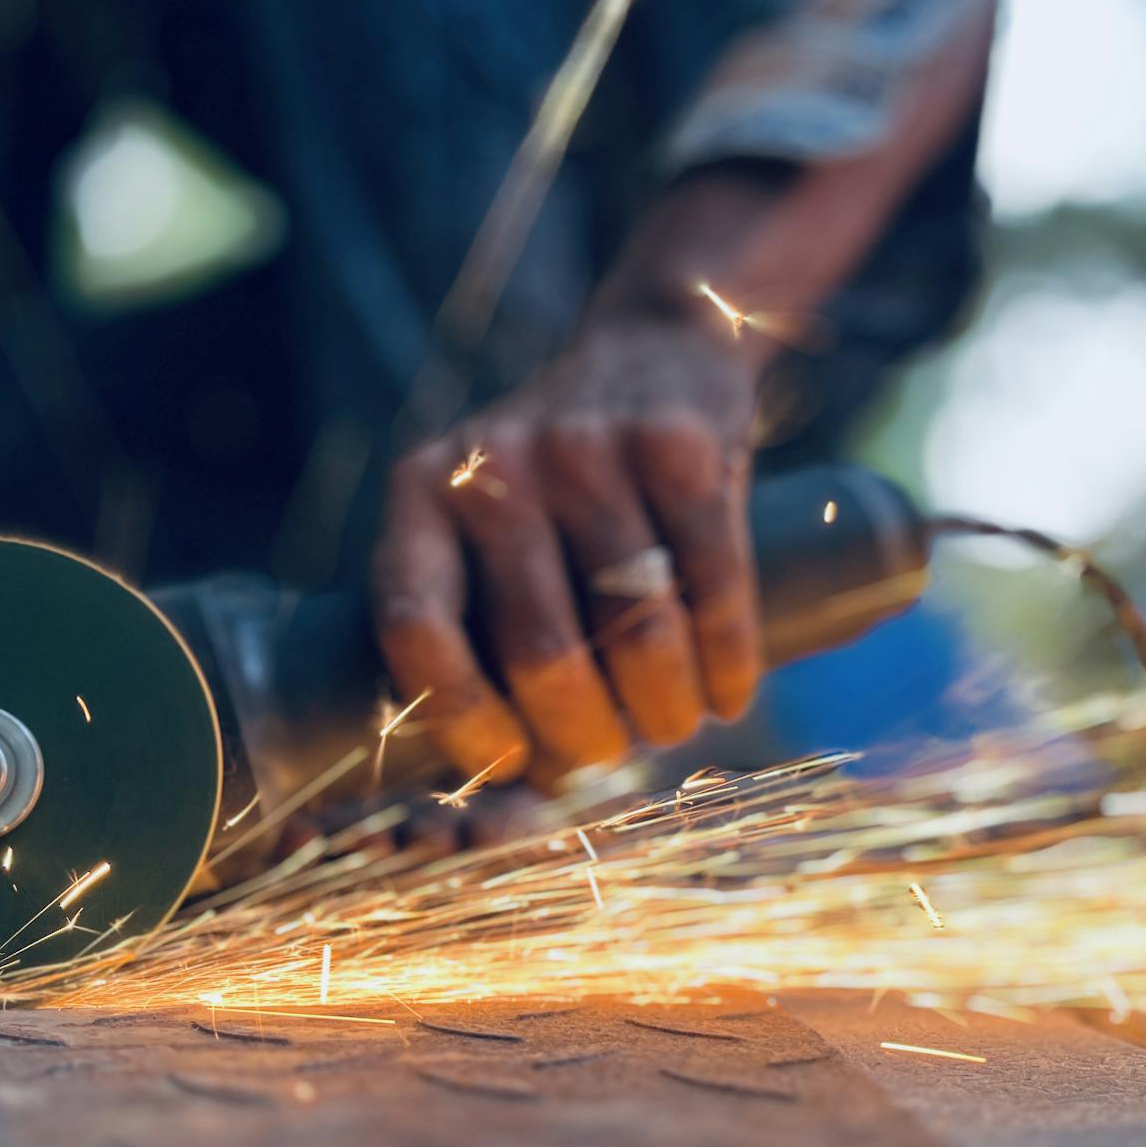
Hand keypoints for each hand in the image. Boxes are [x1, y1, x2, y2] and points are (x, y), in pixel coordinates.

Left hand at [371, 317, 762, 783]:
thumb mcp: (491, 529)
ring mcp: (586, 446)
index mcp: (419, 493)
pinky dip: (728, 661)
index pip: (414, 625)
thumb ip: (487, 632)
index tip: (507, 762)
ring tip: (678, 725)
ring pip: (635, 629)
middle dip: (586, 735)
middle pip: (540, 649)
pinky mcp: (679, 442)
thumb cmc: (563, 490)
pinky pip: (713, 586)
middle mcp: (494, 464)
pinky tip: (731, 693)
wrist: (656, 347)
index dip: (460, 717)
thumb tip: (516, 798)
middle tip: (613, 754)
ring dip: (667, 710)